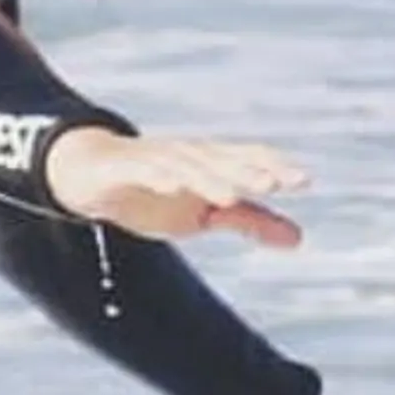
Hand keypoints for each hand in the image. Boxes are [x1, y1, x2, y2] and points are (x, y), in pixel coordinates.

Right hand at [42, 125, 306, 249]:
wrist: (91, 178)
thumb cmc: (156, 192)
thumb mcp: (205, 214)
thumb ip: (250, 221)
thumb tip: (299, 239)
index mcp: (213, 165)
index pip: (248, 159)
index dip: (274, 167)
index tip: (304, 182)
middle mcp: (190, 156)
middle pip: (223, 160)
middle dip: (248, 171)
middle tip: (276, 184)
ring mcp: (158, 159)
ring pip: (188, 166)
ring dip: (210, 178)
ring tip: (232, 195)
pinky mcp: (127, 167)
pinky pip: (145, 169)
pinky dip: (160, 176)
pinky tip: (173, 187)